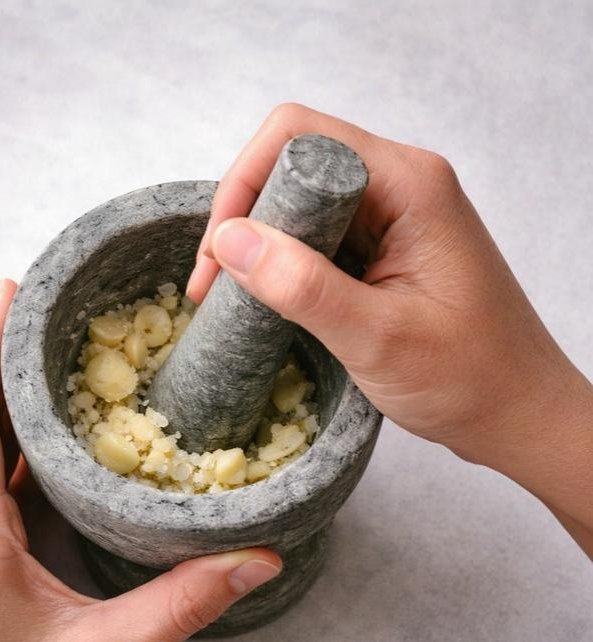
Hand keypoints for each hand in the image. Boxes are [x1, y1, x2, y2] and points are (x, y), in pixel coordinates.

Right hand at [188, 103, 592, 554]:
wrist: (515, 413)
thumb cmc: (469, 380)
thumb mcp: (378, 338)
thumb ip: (302, 286)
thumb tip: (229, 240)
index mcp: (409, 184)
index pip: (300, 138)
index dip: (245, 185)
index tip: (220, 252)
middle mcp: (401, 184)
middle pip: (294, 162)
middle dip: (243, 216)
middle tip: (216, 282)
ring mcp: (393, 214)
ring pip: (301, 200)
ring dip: (260, 243)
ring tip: (233, 295)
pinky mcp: (384, 245)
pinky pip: (317, 233)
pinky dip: (283, 262)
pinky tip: (267, 297)